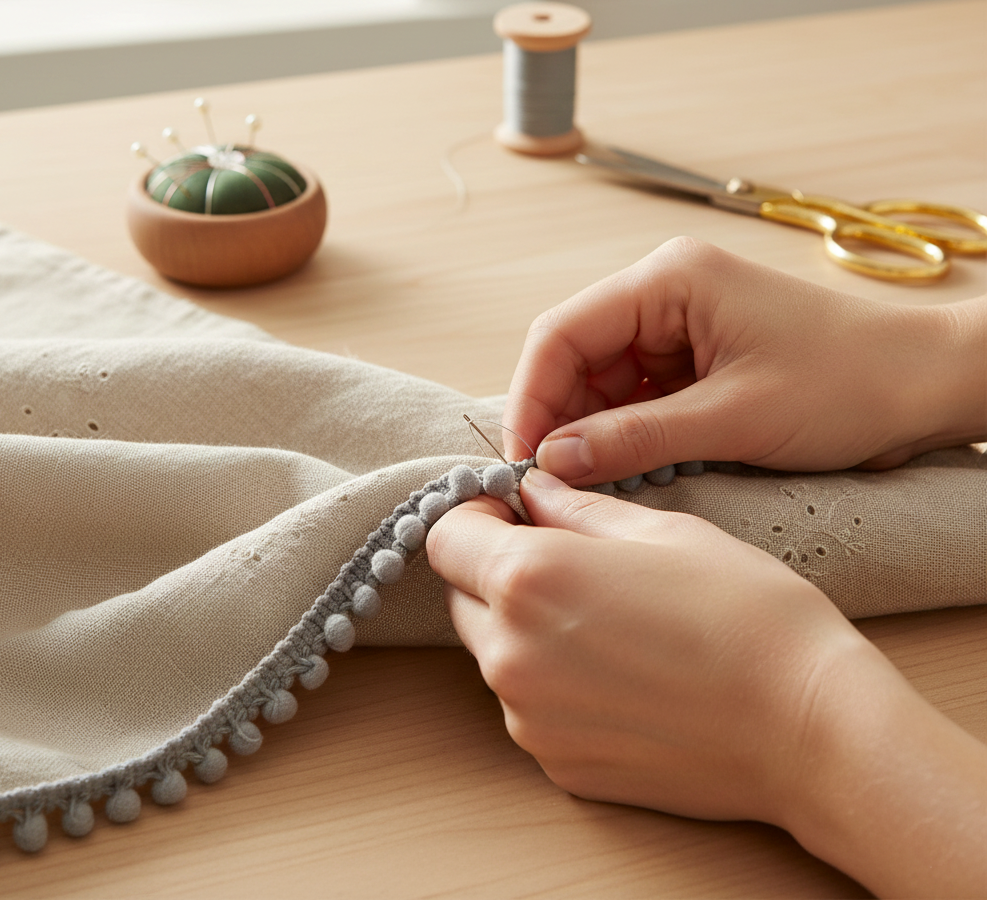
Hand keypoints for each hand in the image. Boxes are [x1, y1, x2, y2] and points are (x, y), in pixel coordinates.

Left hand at [427, 468, 986, 897]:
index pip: (444, 536)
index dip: (474, 515)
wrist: (808, 728)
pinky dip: (550, 680)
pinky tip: (618, 671)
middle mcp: (510, 655)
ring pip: (492, 651)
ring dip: (522, 625)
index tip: (512, 511)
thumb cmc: (745, 614)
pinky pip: (526, 704)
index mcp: (529, 579)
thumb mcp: (661, 531)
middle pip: (461, 595)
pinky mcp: (555, 764)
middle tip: (565, 558)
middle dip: (495, 568)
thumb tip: (531, 489)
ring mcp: (529, 719)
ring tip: (604, 618)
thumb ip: (575, 506)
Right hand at [503, 237, 985, 483]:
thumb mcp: (735, 418)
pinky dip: (626, 433)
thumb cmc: (849, 383)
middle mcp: (665, 293)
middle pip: (576, 356)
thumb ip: (636, 438)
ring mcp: (680, 325)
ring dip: (592, 430)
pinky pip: (637, 395)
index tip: (524, 458)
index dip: (533, 397)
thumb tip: (555, 460)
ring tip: (591, 481)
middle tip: (550, 483)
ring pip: (602, 380)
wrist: (926, 385)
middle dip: (560, 418)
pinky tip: (625, 467)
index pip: (564, 332)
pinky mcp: (696, 358)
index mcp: (669, 280)